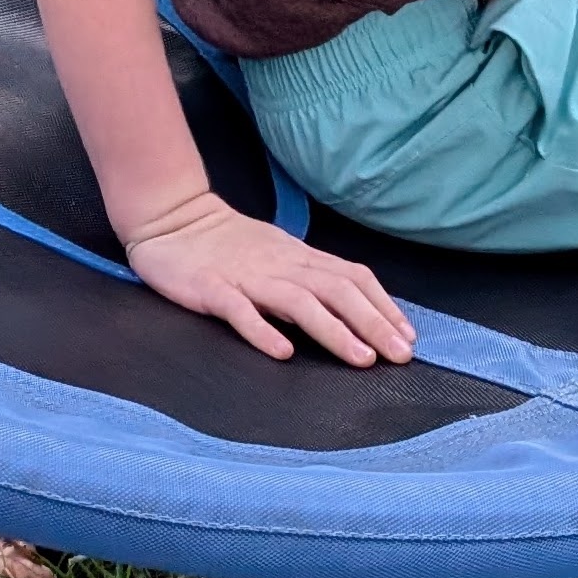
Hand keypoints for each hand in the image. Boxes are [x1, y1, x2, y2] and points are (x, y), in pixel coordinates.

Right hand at [118, 189, 414, 366]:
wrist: (170, 218)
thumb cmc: (228, 243)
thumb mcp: (278, 253)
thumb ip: (311, 278)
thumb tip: (357, 310)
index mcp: (297, 257)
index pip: (351, 277)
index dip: (383, 306)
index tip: (408, 337)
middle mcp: (279, 265)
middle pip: (334, 290)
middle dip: (372, 323)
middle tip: (400, 356)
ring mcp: (245, 276)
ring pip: (297, 301)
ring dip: (333, 330)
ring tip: (360, 358)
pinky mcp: (210, 288)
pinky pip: (239, 309)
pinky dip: (262, 330)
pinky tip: (282, 352)